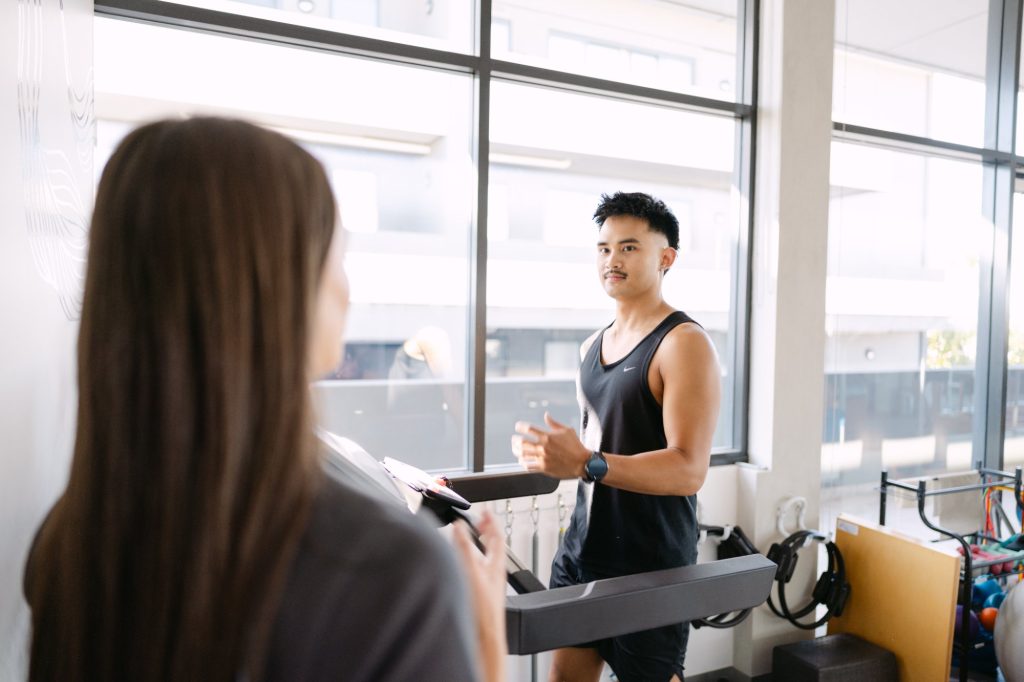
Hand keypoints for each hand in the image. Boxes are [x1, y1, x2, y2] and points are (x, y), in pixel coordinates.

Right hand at [452, 511, 506, 681]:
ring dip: (476, 545)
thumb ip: (465, 549)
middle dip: (484, 530)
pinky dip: (468, 562)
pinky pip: (475, 571)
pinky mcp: (478, 594)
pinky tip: (460, 566)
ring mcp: (486, 584)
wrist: (484, 640)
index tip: (486, 510)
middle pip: (492, 546)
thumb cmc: (484, 612)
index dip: (491, 520)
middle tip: (478, 520)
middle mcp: (493, 573)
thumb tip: (459, 527)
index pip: (497, 536)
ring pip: (483, 558)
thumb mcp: (473, 573)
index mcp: (496, 564)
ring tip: (469, 537)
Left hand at [511, 412, 589, 478]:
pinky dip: (523, 463)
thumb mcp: (567, 430)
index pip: (529, 429)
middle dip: (515, 440)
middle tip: (514, 439)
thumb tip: (546, 415)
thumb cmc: (575, 445)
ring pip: (523, 455)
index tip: (518, 427)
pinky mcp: (544, 468)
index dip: (520, 427)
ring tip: (515, 449)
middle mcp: (543, 447)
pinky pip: (528, 466)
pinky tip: (522, 461)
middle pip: (522, 442)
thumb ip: (554, 423)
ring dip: (516, 451)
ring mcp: (543, 458)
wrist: (582, 462)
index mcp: (548, 436)